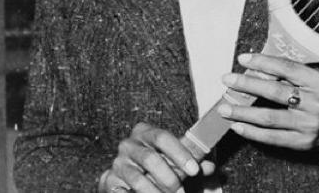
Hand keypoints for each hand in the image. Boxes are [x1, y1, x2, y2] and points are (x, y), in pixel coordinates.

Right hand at [99, 123, 214, 192]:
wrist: (128, 182)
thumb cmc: (158, 167)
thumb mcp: (175, 162)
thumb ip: (192, 163)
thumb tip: (210, 166)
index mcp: (145, 132)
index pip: (162, 137)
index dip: (179, 153)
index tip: (194, 170)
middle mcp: (128, 144)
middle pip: (151, 158)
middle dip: (170, 178)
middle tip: (182, 192)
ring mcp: (117, 163)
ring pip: (139, 179)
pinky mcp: (108, 181)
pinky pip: (126, 192)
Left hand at [217, 53, 318, 153]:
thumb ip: (295, 73)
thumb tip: (259, 67)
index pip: (287, 68)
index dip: (263, 62)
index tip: (243, 59)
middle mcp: (315, 103)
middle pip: (274, 92)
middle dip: (247, 84)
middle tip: (227, 80)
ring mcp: (309, 125)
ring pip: (270, 117)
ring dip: (243, 112)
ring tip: (224, 107)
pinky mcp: (303, 143)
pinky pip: (272, 138)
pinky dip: (252, 132)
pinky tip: (238, 126)